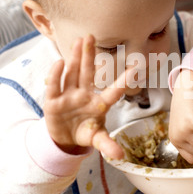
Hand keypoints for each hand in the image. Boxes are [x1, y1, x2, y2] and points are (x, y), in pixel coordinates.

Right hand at [44, 35, 129, 158]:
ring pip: (73, 73)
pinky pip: (55, 85)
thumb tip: (121, 157)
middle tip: (92, 36)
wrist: (65, 138)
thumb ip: (107, 146)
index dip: (125, 80)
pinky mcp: (54, 100)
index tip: (137, 66)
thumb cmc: (85, 133)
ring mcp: (69, 95)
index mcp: (99, 103)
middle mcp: (85, 94)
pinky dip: (56, 74)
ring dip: (75, 58)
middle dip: (90, 55)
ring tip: (79, 41)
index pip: (114, 90)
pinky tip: (60, 62)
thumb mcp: (97, 139)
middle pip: (88, 73)